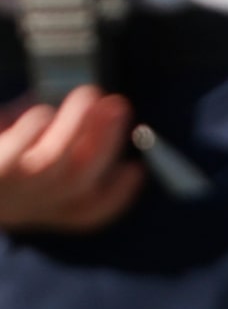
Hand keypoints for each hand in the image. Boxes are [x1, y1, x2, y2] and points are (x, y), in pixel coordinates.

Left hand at [0, 87, 144, 233]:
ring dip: (80, 122)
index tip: (134, 168)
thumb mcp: (8, 159)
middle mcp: (23, 207)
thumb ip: (43, 141)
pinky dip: (38, 120)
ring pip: (57, 162)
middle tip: (119, 105)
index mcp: (32, 209)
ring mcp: (7, 191)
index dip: (116, 196)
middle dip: (108, 142)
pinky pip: (25, 143)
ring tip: (89, 93)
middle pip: (79, 183)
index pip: (85, 214)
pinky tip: (35, 108)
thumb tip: (84, 109)